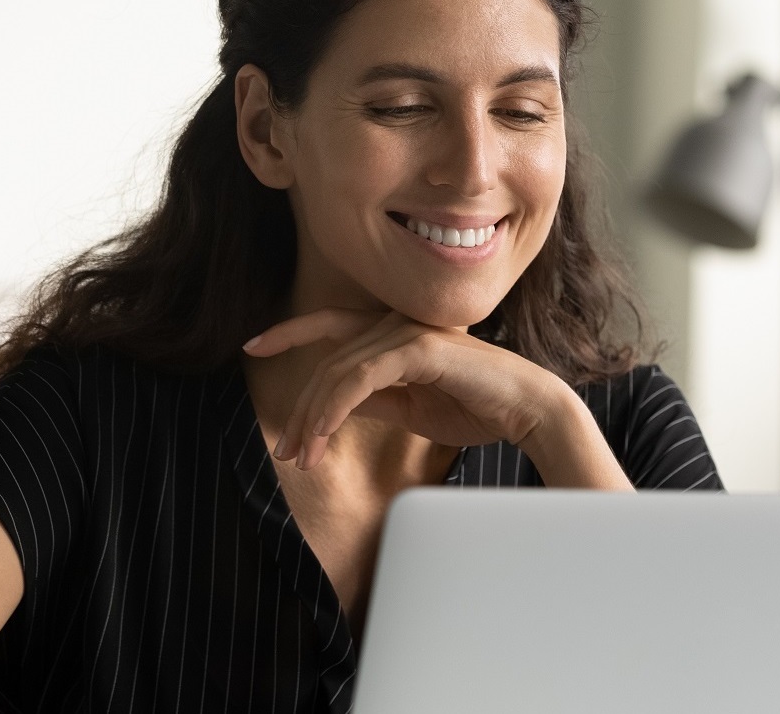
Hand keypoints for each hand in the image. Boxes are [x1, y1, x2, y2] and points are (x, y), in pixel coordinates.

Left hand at [243, 307, 571, 469]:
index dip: (290, 331)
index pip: (331, 324)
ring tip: (303, 456)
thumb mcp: (412, 407)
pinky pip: (361, 377)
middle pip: (327, 358)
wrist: (526, 411)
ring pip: (338, 370)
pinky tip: (323, 435)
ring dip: (313, 417)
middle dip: (301, 408)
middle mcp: (398, 323)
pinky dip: (335, 406)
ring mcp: (409, 332)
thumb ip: (376, 399)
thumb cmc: (476, 408)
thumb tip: (338, 407)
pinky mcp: (420, 348)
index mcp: (395, 333)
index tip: (253, 345)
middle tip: (288, 450)